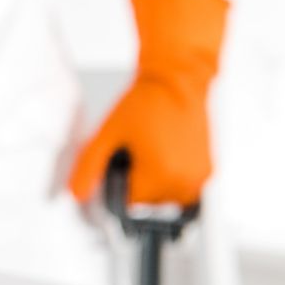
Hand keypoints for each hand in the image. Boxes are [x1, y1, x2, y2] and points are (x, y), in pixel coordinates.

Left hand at [68, 73, 211, 206]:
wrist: (177, 81)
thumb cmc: (145, 102)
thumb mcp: (108, 133)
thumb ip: (89, 166)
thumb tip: (76, 194)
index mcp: (160, 175)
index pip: (130, 204)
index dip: (119, 184)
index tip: (121, 162)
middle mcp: (184, 182)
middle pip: (149, 203)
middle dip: (138, 183)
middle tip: (137, 151)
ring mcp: (199, 178)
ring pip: (167, 200)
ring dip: (156, 185)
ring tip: (151, 151)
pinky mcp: (208, 171)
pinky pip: (184, 191)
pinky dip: (173, 179)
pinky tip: (165, 155)